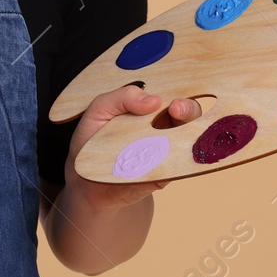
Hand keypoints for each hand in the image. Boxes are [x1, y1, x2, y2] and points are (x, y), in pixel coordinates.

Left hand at [63, 83, 201, 212]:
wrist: (85, 181)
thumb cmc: (92, 140)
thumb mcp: (100, 110)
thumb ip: (122, 97)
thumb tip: (153, 100)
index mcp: (150, 108)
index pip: (173, 95)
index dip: (179, 97)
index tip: (173, 104)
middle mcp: (163, 127)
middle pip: (190, 115)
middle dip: (189, 112)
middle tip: (177, 111)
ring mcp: (166, 151)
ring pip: (191, 140)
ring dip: (190, 136)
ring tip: (173, 138)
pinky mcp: (165, 175)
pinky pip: (179, 167)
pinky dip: (181, 162)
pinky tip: (174, 159)